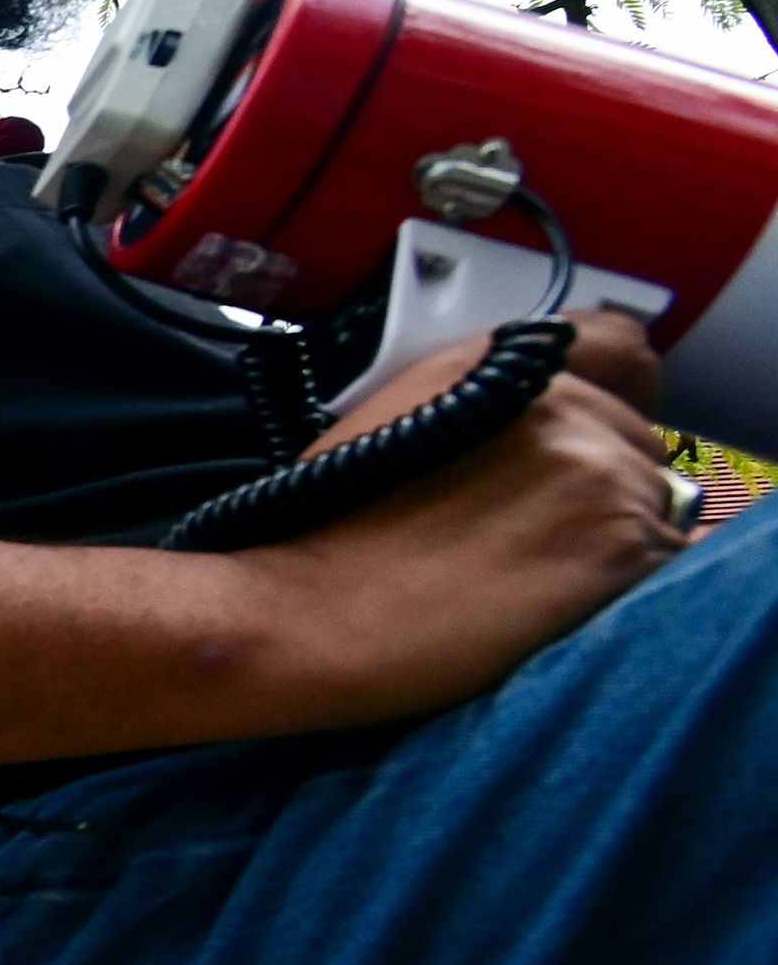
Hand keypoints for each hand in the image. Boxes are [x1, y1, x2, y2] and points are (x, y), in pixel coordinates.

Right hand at [243, 309, 690, 723]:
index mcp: (500, 363)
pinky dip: (618, 593)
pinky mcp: (619, 541)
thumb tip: (546, 436)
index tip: (592, 441)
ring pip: (655, 509)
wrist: (302, 614)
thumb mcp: (396, 423)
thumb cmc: (323, 540)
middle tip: (526, 540)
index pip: (622, 350)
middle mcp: (561, 401)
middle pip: (640, 445)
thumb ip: (484, 410)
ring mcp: (596, 467)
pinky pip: (662, 567)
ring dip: (608, 547)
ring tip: (522, 582)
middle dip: (600, 490)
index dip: (615, 400)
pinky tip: (541, 608)